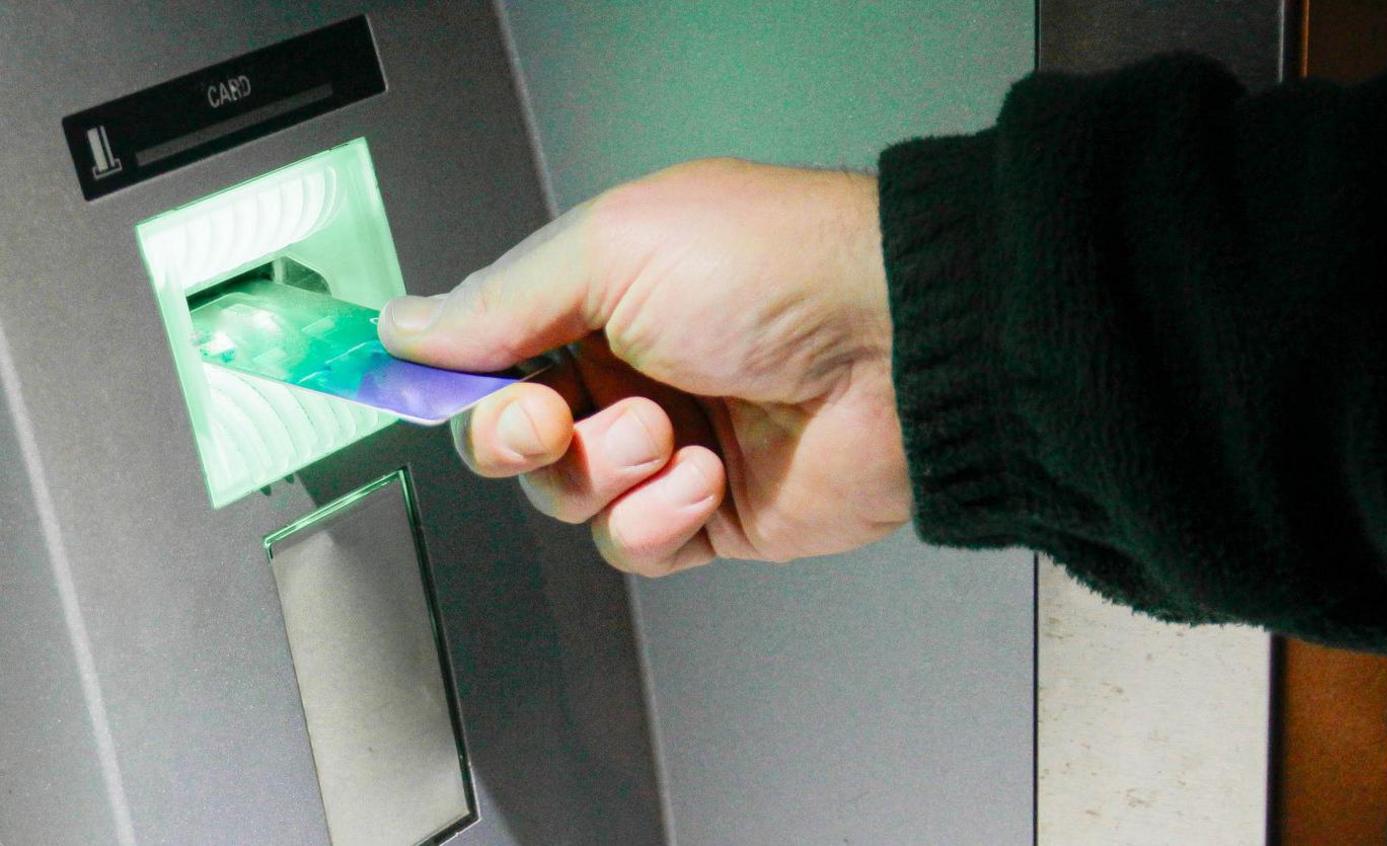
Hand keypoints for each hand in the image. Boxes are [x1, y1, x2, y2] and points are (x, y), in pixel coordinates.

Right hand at [379, 158, 910, 575]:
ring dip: (604, 471)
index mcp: (604, 293)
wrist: (901, 344)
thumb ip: (502, 301)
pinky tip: (705, 474)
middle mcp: (633, 370)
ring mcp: (673, 446)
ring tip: (667, 429)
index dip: (446, 375)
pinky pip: (635, 546)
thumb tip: (411, 326)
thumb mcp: (614, 247)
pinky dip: (655, 517)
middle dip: (517, 435)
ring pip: (568, 497)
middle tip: (551, 416)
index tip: (400, 385)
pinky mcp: (714, 515)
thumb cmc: (778, 268)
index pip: (490, 348)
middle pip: (513, 437)